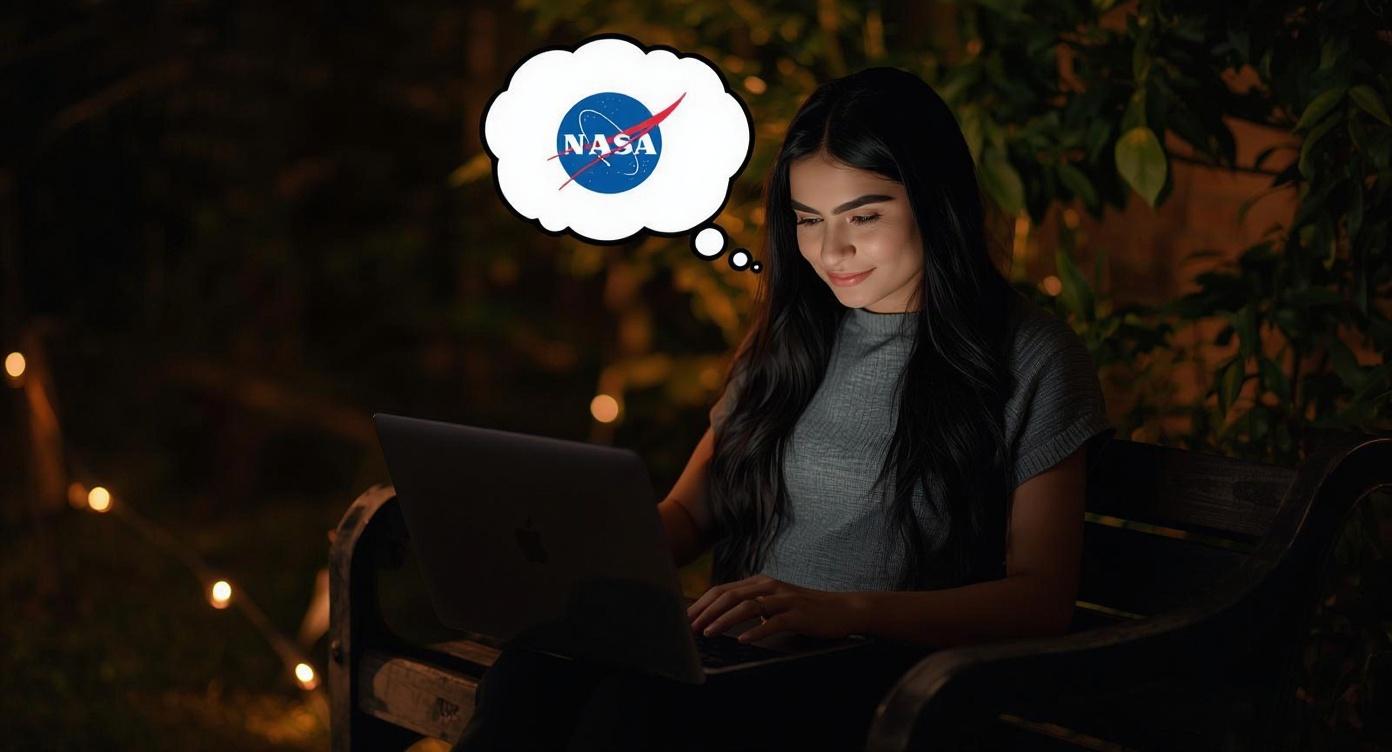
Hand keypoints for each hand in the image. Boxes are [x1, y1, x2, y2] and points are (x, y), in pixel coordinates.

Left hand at [686, 574, 862, 642]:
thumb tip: (722, 617)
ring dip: (724, 620)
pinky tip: (743, 640)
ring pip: (747, 606)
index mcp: (761, 583)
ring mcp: (784, 599)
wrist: (843, 609)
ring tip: (708, 633)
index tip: (686, 619)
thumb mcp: (775, 604)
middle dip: (706, 611)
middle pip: (730, 595)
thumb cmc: (806, 610)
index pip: (723, 590)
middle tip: (690, 627)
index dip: (702, 604)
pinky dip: (756, 631)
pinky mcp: (798, 614)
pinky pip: (773, 621)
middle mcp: (770, 586)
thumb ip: (753, 606)